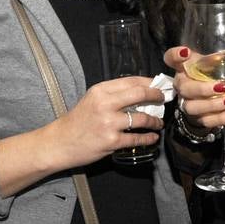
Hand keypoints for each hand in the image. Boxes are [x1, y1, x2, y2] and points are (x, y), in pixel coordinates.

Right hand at [42, 76, 162, 169]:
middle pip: (140, 94)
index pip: (131, 81)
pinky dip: (149, 138)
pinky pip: (137, 138)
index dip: (149, 82)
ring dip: (155, 121)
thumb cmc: (78, 121)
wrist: (60, 142)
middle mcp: (105, 104)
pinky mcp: (111, 141)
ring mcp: (109, 123)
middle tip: (164, 99)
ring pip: (142, 118)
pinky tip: (153, 137)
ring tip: (158, 122)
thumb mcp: (92, 100)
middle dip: (157, 96)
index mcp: (100, 90)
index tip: (159, 86)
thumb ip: (113, 95)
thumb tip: (141, 92)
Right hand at [162, 43, 224, 130]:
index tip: (186, 52)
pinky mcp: (197, 119)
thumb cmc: (213, 77)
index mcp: (186, 67)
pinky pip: (206, 121)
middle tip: (223, 86)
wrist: (208, 105)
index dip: (175, 55)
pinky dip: (221, 118)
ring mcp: (188, 103)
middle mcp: (182, 84)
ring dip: (213, 105)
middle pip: (184, 87)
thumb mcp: (224, 64)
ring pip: (193, 107)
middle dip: (202, 88)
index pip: (170, 58)